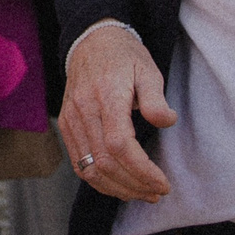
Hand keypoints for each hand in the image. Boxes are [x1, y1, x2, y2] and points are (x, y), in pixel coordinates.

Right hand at [59, 25, 174, 201]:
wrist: (91, 41)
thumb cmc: (124, 57)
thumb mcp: (148, 70)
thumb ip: (156, 98)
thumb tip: (166, 121)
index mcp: (107, 95)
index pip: (119, 145)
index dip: (142, 170)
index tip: (163, 183)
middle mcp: (84, 110)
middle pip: (105, 162)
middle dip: (134, 185)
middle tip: (157, 192)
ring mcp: (72, 119)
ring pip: (90, 169)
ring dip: (118, 188)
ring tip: (143, 193)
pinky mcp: (67, 126)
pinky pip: (80, 164)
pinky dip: (100, 181)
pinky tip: (120, 185)